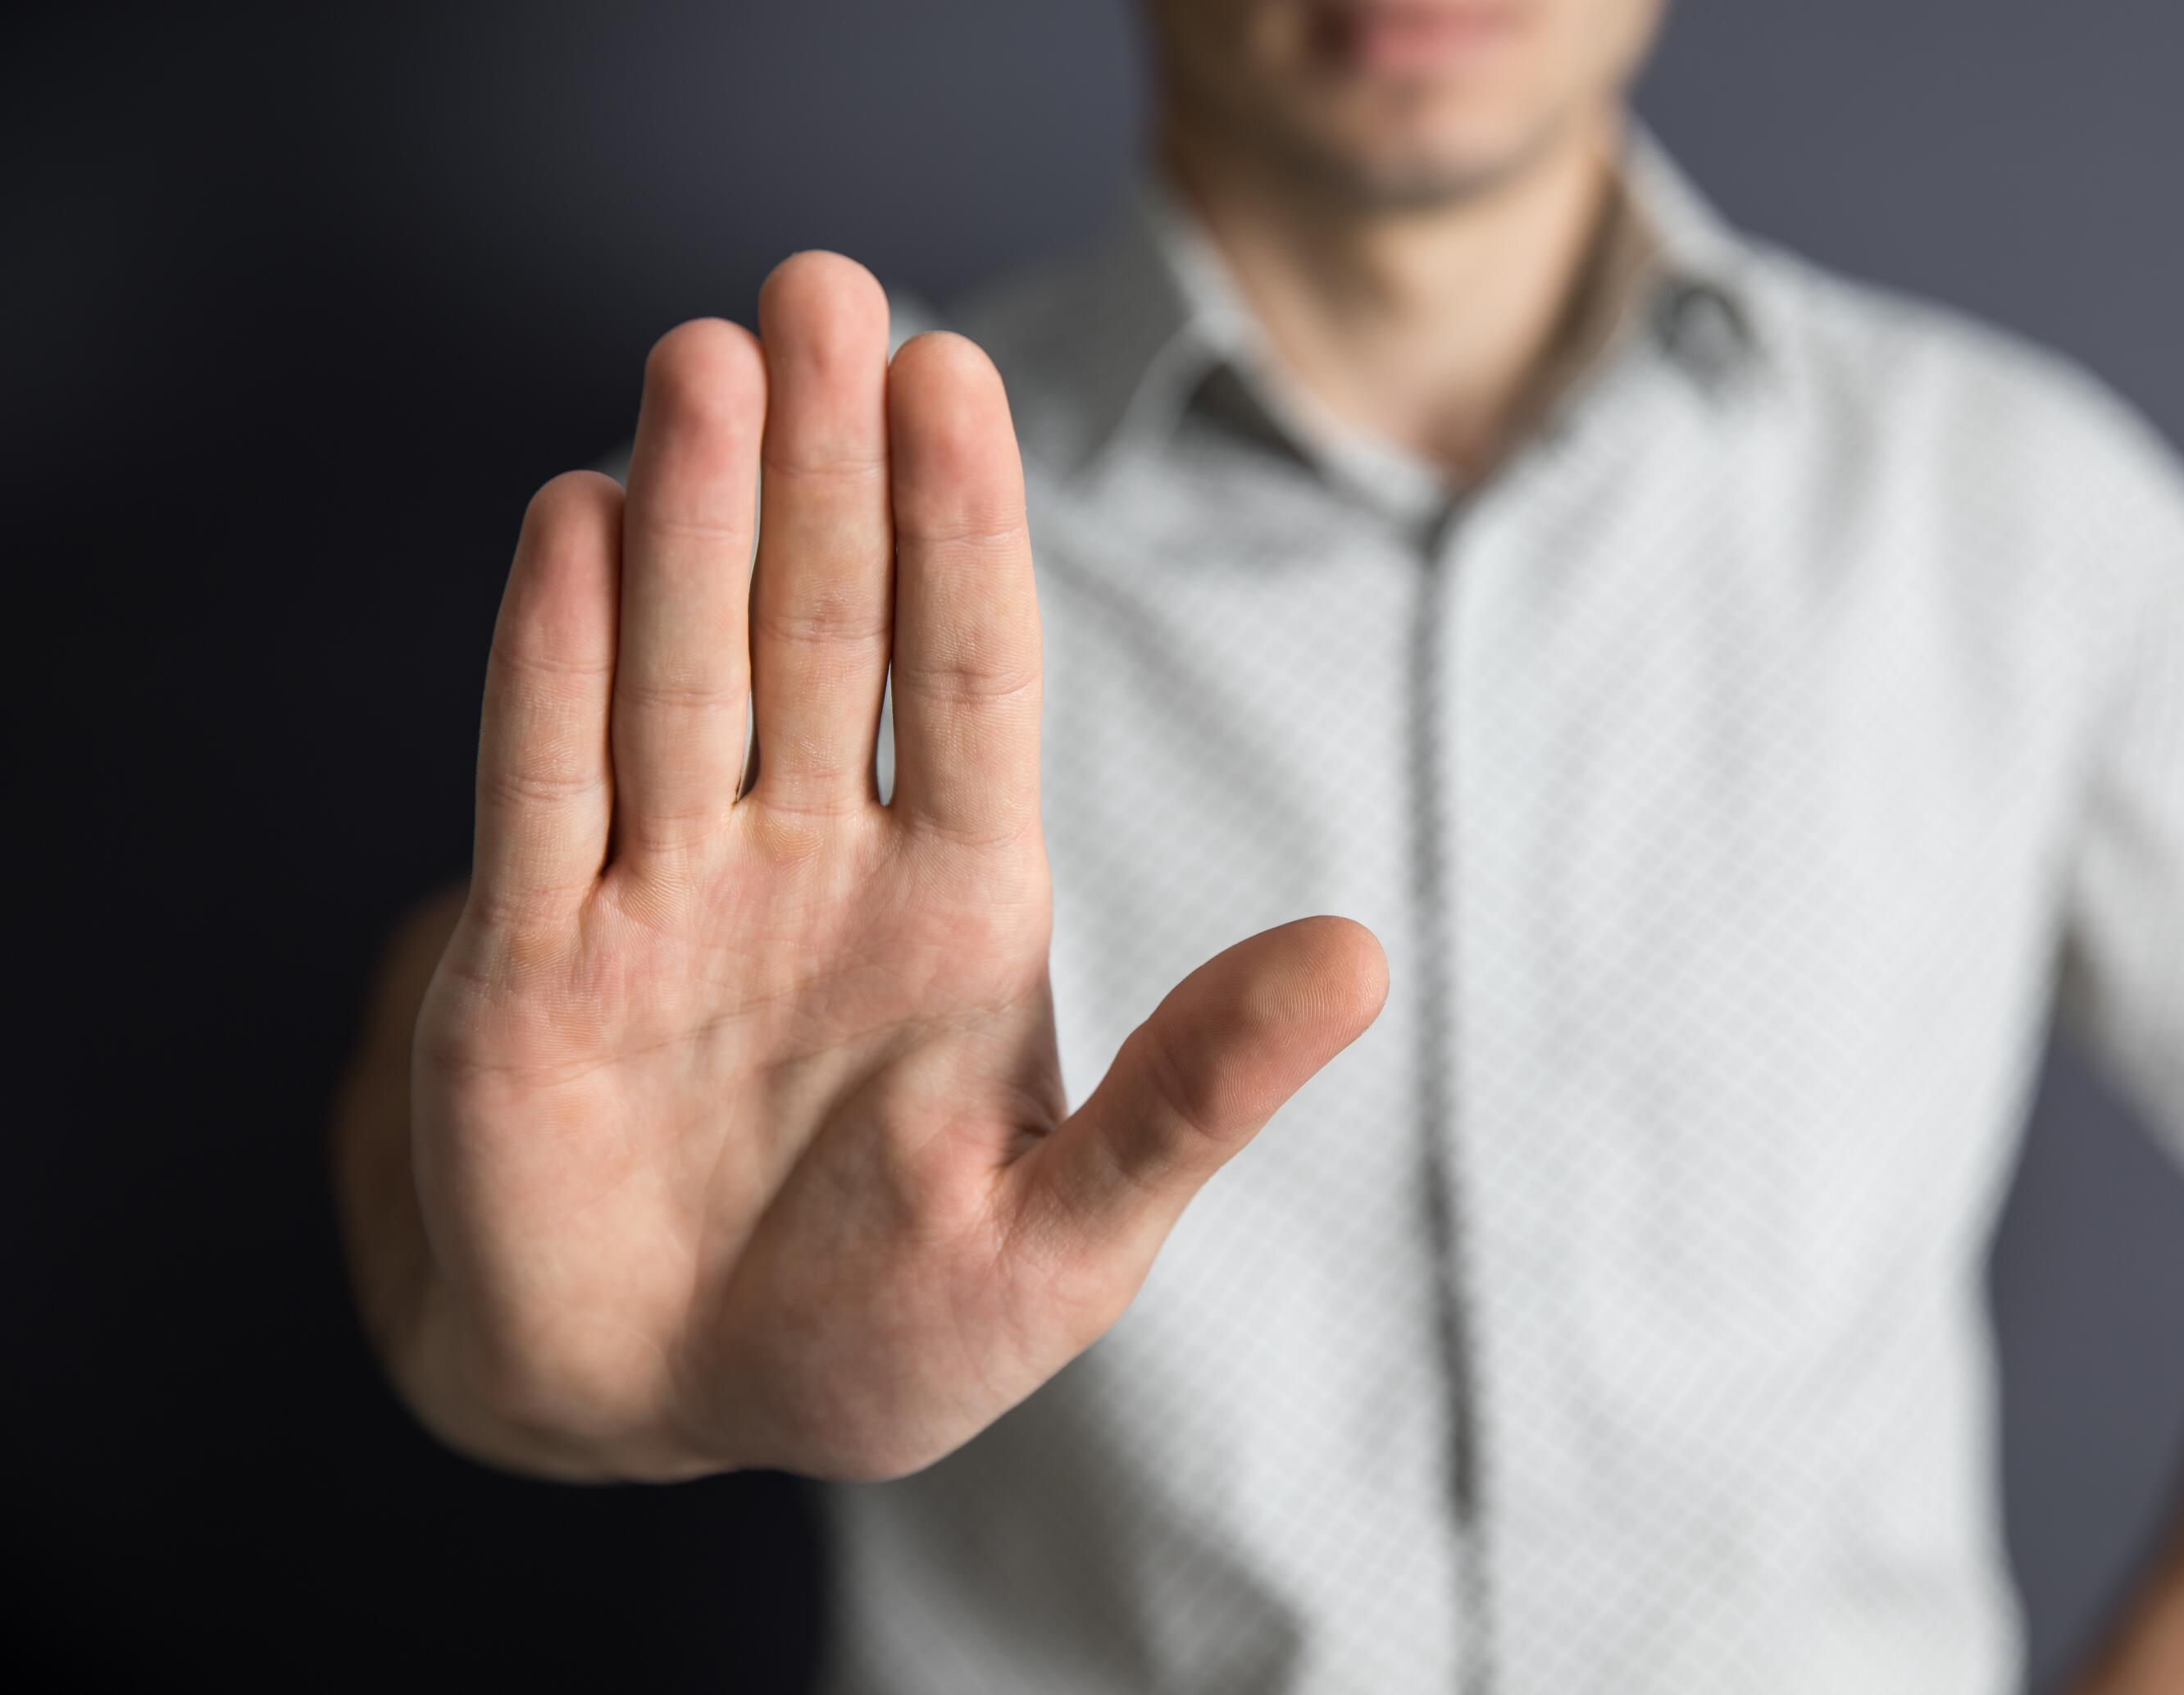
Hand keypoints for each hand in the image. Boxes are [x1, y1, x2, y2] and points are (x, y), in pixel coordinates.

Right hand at [390, 253, 1387, 1482]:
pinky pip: (541, 789)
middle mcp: (812, 864)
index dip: (960, 532)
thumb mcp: (1072, 1235)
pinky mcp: (529, 962)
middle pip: (818, 628)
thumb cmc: (893, 1332)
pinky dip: (552, 665)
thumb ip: (1196, 1094)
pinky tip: (574, 525)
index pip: (966, 677)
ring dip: (686, 522)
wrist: (679, 1408)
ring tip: (701, 364)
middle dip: (820, 468)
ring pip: (678, 675)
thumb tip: (1365, 956)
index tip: (955, 381)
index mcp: (961, 904)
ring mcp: (667, 898)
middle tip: (823, 290)